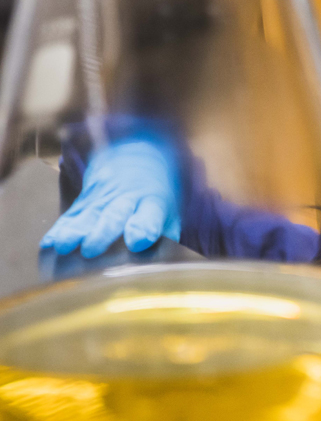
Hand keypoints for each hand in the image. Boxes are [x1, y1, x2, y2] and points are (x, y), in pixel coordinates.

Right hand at [40, 138, 180, 257]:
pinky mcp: (84, 202)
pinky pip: (71, 216)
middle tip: (91, 249)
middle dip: (102, 233)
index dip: (143, 228)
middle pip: (113, 216)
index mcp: (152, 203)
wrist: (136, 159)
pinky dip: (59, 230)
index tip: (136, 242)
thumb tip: (164, 261)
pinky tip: (50, 243)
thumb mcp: (171, 212)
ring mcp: (102, 199)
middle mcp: (126, 200)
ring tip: (64, 247)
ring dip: (75, 232)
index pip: (149, 216)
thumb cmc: (155, 198)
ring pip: (87, 216)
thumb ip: (167, 236)